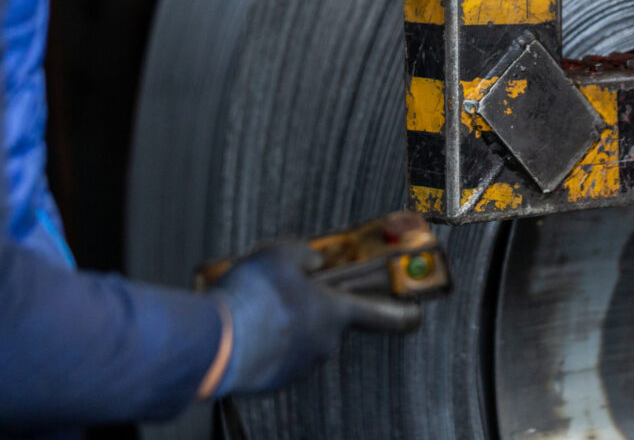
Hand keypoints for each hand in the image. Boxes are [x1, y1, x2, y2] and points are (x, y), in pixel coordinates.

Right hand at [208, 242, 421, 397]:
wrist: (216, 340)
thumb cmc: (253, 296)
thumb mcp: (280, 254)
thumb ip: (303, 255)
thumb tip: (312, 261)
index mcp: (335, 313)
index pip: (381, 314)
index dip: (401, 313)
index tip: (416, 315)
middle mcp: (324, 344)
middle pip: (327, 320)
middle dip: (309, 305)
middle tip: (282, 289)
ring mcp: (299, 365)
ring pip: (300, 336)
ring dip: (284, 322)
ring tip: (255, 305)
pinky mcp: (274, 379)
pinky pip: (277, 353)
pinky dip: (265, 339)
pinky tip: (245, 324)